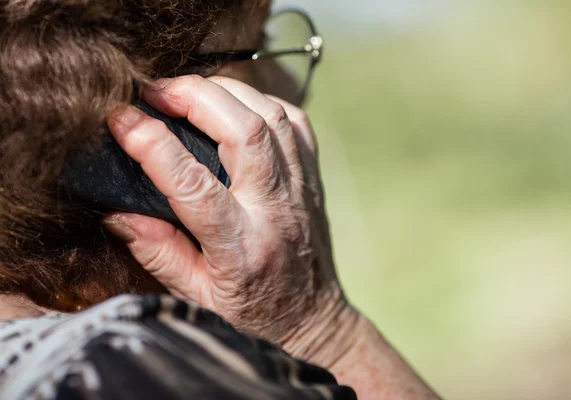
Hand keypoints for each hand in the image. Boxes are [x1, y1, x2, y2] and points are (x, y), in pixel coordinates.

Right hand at [104, 75, 359, 362]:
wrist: (312, 317)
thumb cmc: (254, 311)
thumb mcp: (197, 297)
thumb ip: (158, 252)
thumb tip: (115, 212)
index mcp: (240, 246)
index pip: (195, 185)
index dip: (154, 146)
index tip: (122, 119)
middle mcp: (275, 209)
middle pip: (245, 133)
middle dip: (196, 97)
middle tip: (156, 90)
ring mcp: (299, 189)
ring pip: (273, 118)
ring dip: (227, 91)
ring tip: (188, 90)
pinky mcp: (312, 177)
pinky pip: (295, 122)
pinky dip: (262, 102)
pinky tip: (236, 105)